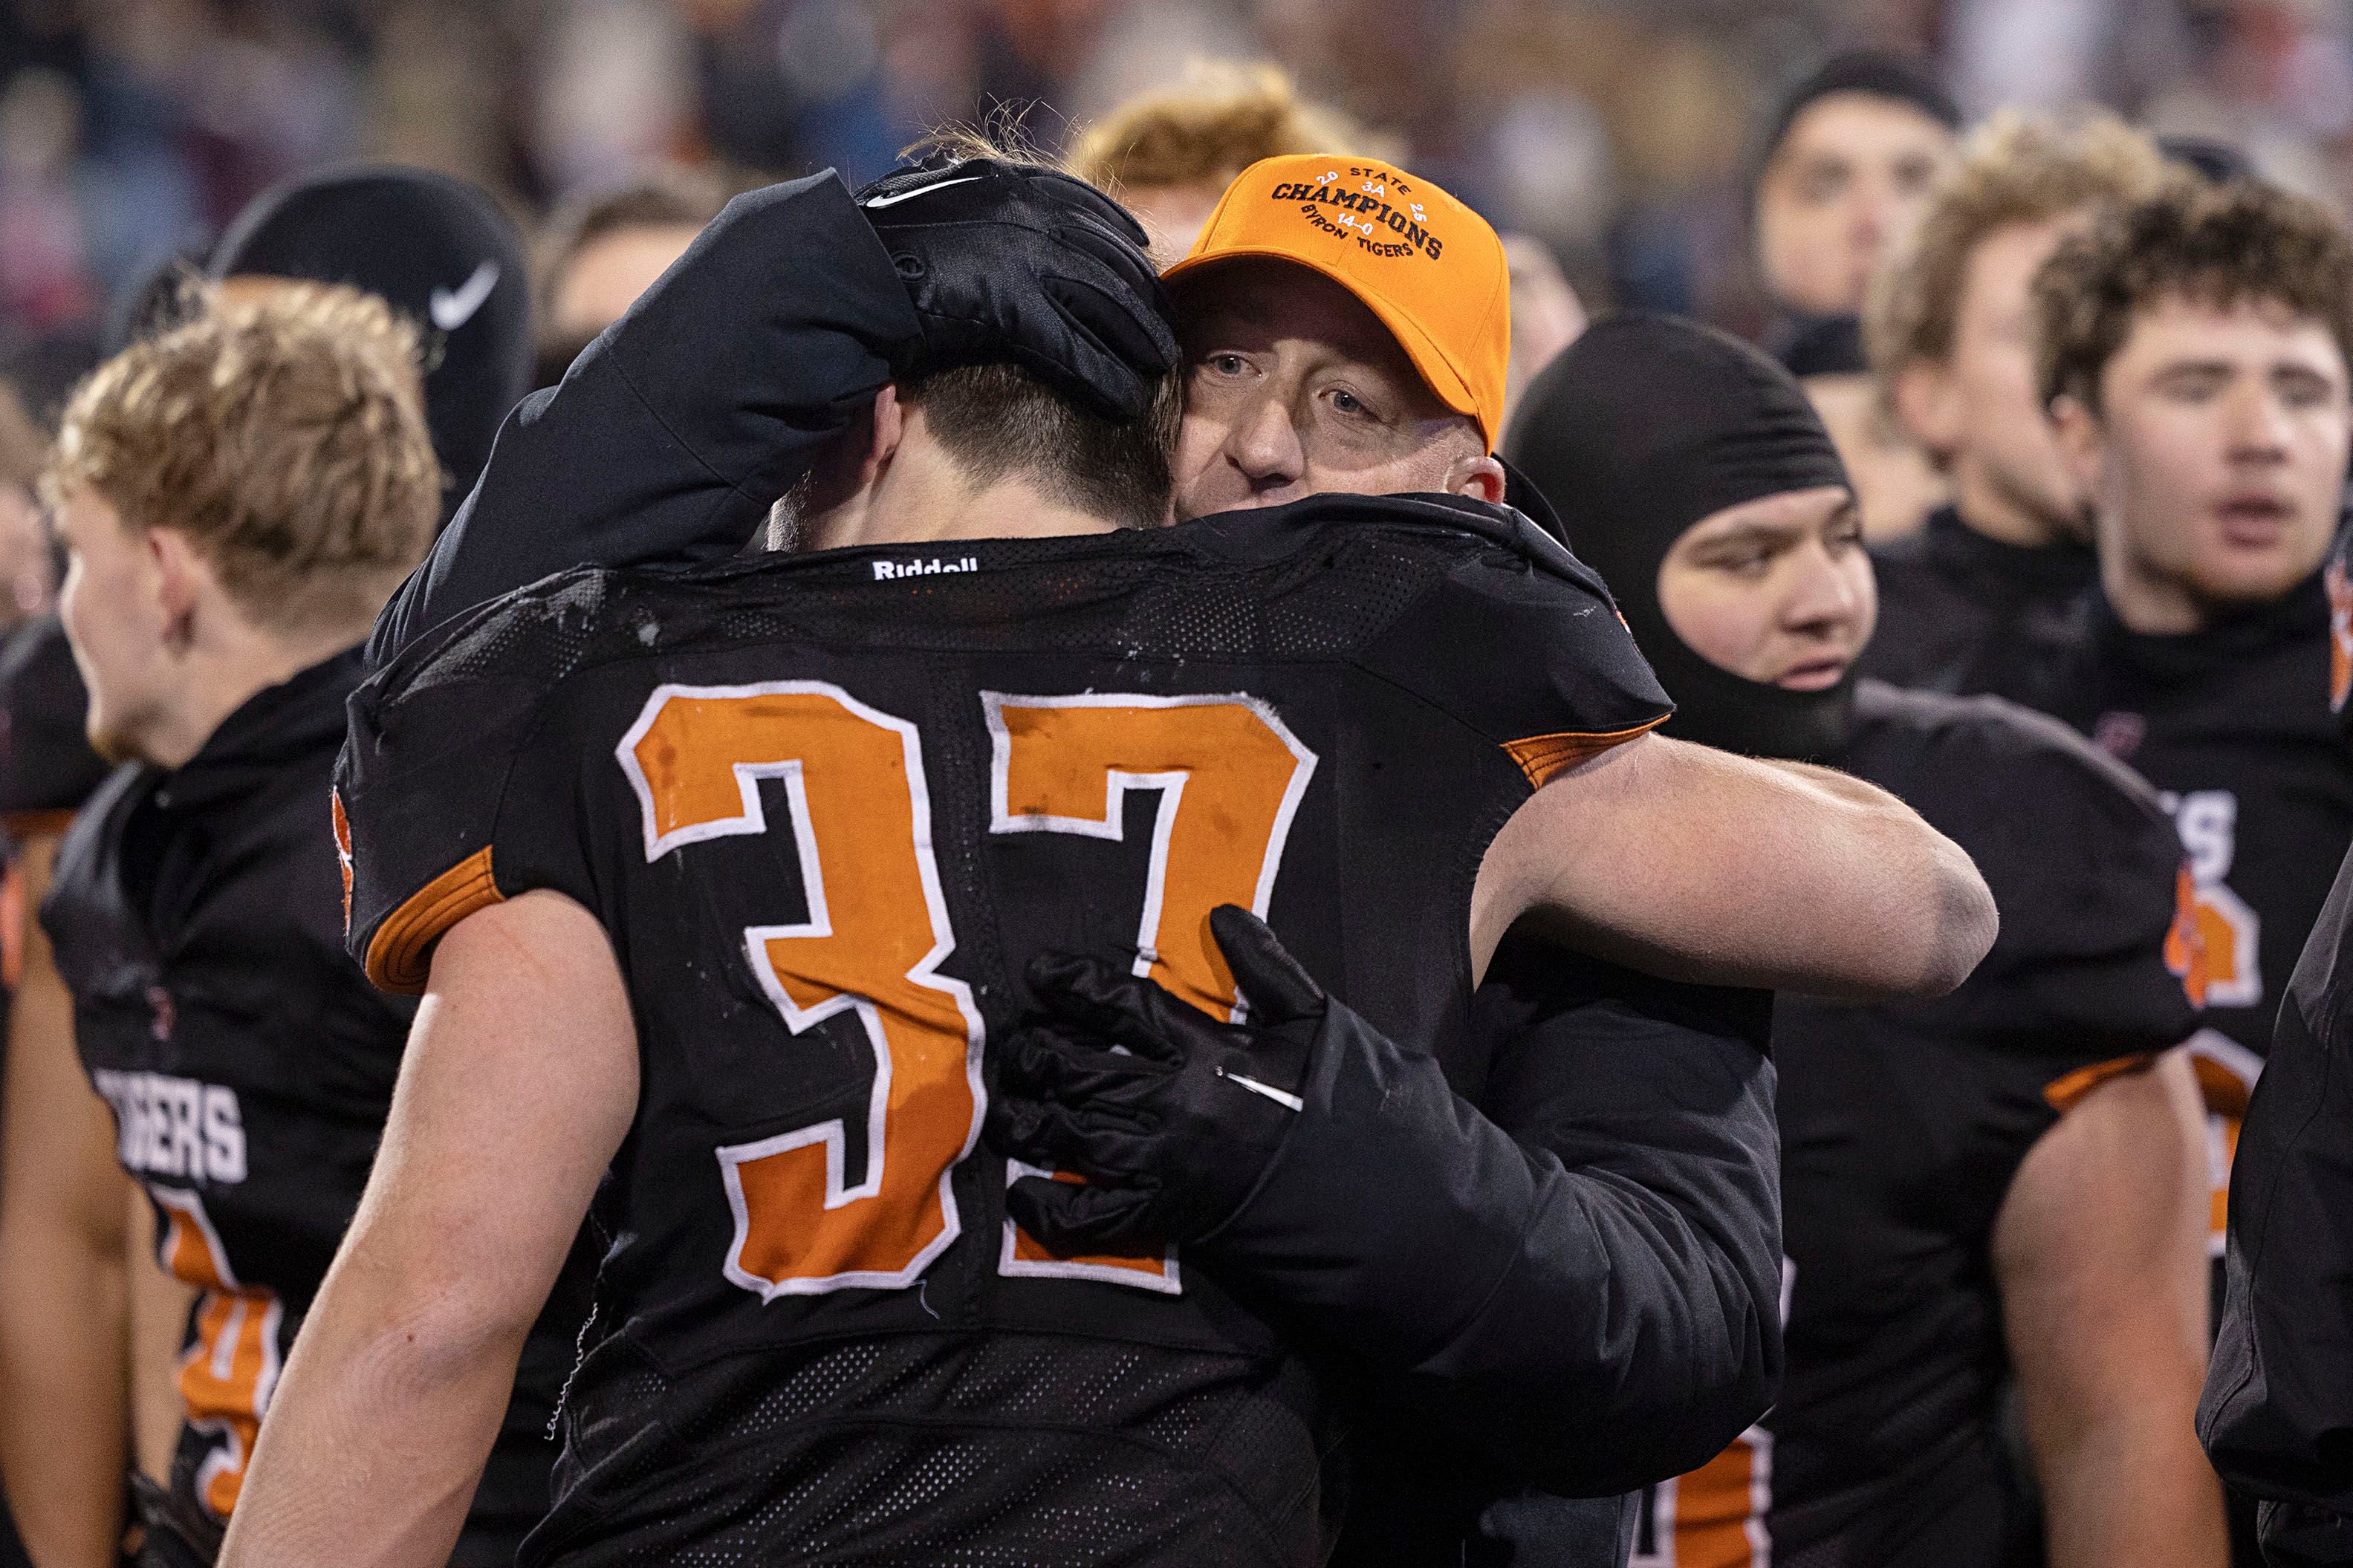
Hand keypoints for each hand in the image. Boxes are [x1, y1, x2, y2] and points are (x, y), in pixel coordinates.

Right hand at [853, 157, 1177, 419]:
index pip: (1085, 204)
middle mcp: (1021, 210)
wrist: (835, 270)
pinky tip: (1125, 396)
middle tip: (1166, 331)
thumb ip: (976, 213)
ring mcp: (1017, 254)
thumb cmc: (873, 251)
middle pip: (1106, 256)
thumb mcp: (936, 210)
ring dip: (1138, 338)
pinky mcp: (1007, 303)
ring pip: (1103, 300)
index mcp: (1004, 182)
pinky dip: (1103, 373)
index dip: (1120, 234)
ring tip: (1159, 368)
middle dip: (1143, 297)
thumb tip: (996, 215)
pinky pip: (1072, 344)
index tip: (1144, 256)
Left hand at [990, 906, 1321, 1249]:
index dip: (1073, 984)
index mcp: (1207, 1050)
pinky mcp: (1167, 1215)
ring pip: (1073, 1135)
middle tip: (1016, 1047)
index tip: (1039, 972)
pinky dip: (1050, 1208)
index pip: (1123, 1005)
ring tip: (1006, 1111)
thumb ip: (1266, 965)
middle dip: (1036, 1055)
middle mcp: (1175, 1103)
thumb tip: (1223, 915)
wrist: (1373, 1192)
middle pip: (1080, 1070)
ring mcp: (1166, 1162)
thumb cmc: (1339, 1100)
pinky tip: (1025, 1193)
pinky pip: (1094, 1217)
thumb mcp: (1314, 1019)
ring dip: (1027, 1122)